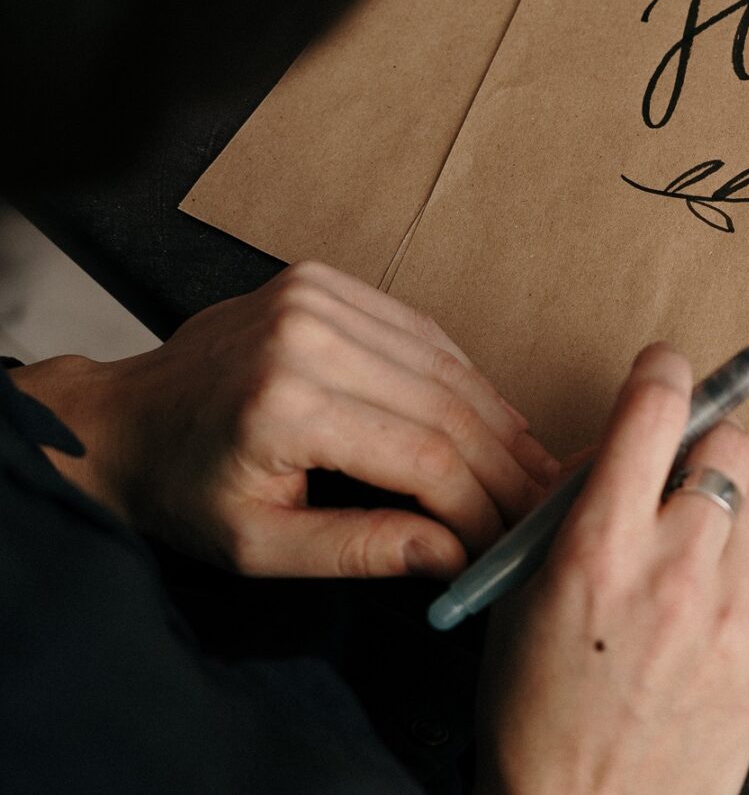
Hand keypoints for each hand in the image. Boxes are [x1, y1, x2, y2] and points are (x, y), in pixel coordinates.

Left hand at [11, 260, 558, 577]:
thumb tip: (454, 555)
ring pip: (445, 363)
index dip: (478, 504)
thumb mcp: (260, 547)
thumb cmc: (182, 492)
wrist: (121, 420)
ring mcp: (315, 297)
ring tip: (529, 469)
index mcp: (283, 405)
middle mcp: (304, 335)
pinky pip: (421, 331)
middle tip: (538, 507)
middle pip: (445, 404)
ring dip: (496, 420)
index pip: (423, 454)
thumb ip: (361, 550)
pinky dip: (463, 377)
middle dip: (502, 465)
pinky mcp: (322, 281)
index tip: (503, 543)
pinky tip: (491, 419)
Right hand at [476, 343, 748, 794]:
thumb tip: (626, 447)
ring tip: (696, 557)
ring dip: (732, 511)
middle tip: (682, 478)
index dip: (665, 371)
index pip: (653, 411)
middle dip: (703, 449)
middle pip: (728, 445)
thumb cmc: (539, 714)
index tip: (667, 368)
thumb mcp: (523, 596)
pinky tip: (731, 591)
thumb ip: (575, 511)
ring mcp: (733, 616)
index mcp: (596, 550)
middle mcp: (673, 572)